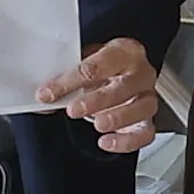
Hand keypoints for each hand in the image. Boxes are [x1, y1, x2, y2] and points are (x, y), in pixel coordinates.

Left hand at [41, 36, 166, 153]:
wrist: (118, 75)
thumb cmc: (103, 68)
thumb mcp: (82, 63)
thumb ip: (65, 78)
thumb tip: (45, 96)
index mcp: (124, 52)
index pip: (101, 62)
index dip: (72, 79)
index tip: (49, 92)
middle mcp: (140, 73)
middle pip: (125, 86)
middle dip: (98, 99)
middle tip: (75, 109)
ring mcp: (147, 97)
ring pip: (142, 108)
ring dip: (118, 118)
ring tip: (97, 123)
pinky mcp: (148, 120)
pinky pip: (145, 133)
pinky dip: (127, 141)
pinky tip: (106, 142)